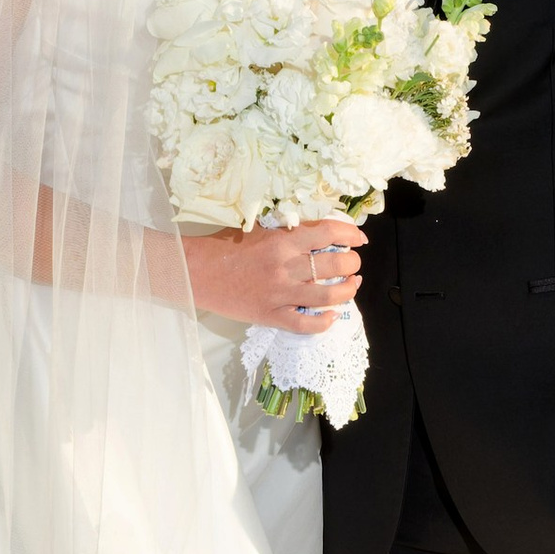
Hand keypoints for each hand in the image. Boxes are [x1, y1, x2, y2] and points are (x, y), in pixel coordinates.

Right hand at [186, 217, 365, 329]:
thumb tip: (319, 235)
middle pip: (336, 265)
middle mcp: (286, 267)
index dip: (351, 235)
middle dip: (352, 263)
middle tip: (352, 264)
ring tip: (351, 285)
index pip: (329, 233)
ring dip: (347, 290)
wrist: (195, 271)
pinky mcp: (270, 316)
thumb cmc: (224, 247)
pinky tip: (331, 315)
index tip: (358, 239)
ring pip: (329, 295)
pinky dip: (324, 322)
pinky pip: (306, 324)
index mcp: (283, 240)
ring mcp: (279, 294)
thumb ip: (288, 233)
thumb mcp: (259, 230)